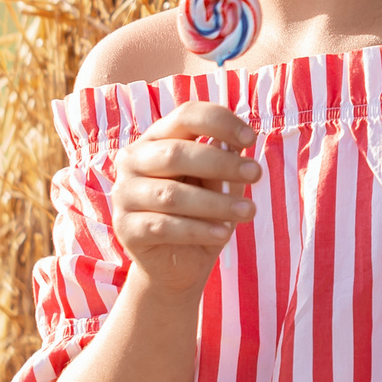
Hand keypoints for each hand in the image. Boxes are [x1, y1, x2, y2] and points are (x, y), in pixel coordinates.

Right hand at [110, 102, 260, 297]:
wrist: (177, 264)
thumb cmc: (200, 214)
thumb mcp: (214, 184)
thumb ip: (221, 161)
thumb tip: (237, 143)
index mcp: (156, 139)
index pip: (185, 116)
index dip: (220, 122)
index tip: (251, 140)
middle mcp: (133, 161)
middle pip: (176, 153)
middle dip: (222, 163)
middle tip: (256, 175)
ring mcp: (125, 195)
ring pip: (172, 194)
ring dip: (216, 202)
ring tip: (249, 211)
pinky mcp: (126, 228)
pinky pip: (165, 226)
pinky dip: (199, 230)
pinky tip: (224, 234)